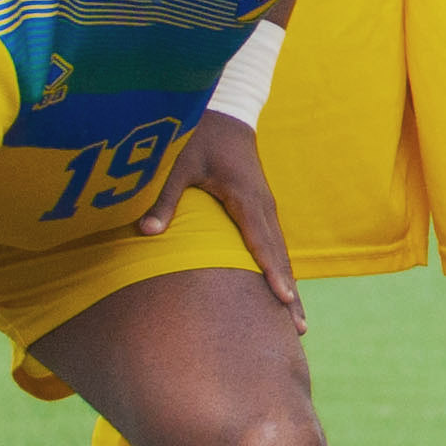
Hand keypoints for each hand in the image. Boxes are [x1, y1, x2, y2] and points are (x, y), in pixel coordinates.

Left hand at [142, 108, 299, 322]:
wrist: (227, 115)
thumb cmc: (200, 138)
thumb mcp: (178, 164)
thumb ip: (164, 199)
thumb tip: (147, 234)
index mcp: (246, 198)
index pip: (262, 243)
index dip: (272, 273)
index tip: (282, 301)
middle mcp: (264, 208)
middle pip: (281, 257)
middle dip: (290, 293)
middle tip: (299, 330)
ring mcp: (267, 210)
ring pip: (282, 254)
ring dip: (289, 287)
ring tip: (297, 324)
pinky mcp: (263, 211)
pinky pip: (275, 247)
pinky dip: (281, 272)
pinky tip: (282, 293)